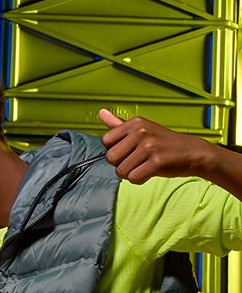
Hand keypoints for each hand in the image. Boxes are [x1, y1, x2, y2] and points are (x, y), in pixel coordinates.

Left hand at [99, 108, 215, 183]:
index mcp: (135, 123)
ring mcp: (149, 146)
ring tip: (145, 165)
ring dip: (131, 173)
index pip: (105, 141)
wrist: (193, 152)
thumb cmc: (163, 142)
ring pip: (120, 171)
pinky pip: (133, 178)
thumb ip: (118, 124)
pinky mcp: (157, 162)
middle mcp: (141, 132)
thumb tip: (101, 113)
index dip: (115, 150)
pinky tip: (150, 172)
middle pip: (110, 158)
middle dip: (121, 164)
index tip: (129, 149)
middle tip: (138, 159)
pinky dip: (140, 179)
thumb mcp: (141, 129)